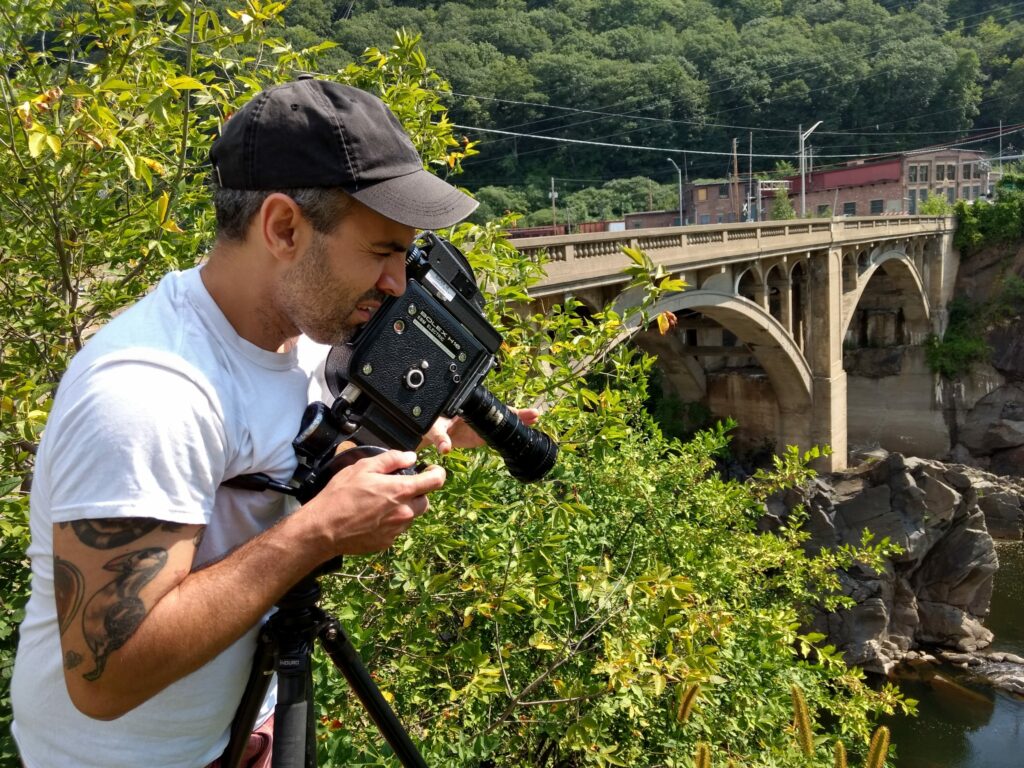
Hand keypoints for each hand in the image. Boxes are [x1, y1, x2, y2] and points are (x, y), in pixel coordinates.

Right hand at [303, 449, 445, 555]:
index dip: (437, 473)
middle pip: (425, 501)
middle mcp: (404, 512)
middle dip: (417, 493)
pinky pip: (397, 529)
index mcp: (401, 491)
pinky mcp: (387, 542)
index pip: (435, 482)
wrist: (323, 529)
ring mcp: (397, 530)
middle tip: (397, 488)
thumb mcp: (363, 467)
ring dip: (403, 508)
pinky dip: (391, 522)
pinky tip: (372, 518)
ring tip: (379, 504)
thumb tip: (410, 457)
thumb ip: (391, 460)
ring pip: (411, 516)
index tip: (432, 471)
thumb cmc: (340, 495)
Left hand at [421, 408, 540, 453]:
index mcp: (467, 407)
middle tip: (535, 414)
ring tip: (535, 420)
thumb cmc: (431, 425)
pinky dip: (510, 434)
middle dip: (519, 413)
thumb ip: (439, 438)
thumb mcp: (434, 429)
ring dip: (518, 421)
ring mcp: (480, 424)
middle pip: (501, 412)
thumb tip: (445, 448)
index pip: (490, 407)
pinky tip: (524, 433)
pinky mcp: (481, 435)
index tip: (517, 410)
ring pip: (502, 422)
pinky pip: (497, 434)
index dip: (506, 409)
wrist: (430, 434)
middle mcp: (477, 414)